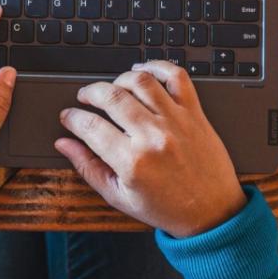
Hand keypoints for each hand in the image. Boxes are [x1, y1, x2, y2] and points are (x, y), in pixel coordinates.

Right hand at [55, 60, 246, 237]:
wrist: (212, 212)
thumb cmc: (167, 208)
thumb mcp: (119, 197)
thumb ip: (88, 168)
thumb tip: (65, 144)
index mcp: (132, 162)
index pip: (90, 127)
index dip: (72, 118)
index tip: (68, 116)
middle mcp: (153, 136)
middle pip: (111, 97)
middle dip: (90, 93)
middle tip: (85, 97)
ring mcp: (176, 121)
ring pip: (140, 81)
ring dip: (119, 79)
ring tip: (112, 88)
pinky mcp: (194, 113)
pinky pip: (176, 76)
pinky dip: (158, 66)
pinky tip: (144, 71)